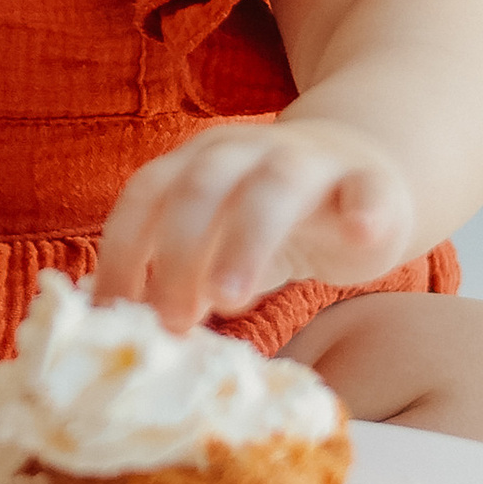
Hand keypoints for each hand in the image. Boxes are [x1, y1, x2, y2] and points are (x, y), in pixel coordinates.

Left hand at [93, 121, 418, 332]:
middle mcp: (247, 152)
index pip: (147, 195)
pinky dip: (363, 208)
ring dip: (246, 241)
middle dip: (178, 254)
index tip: (112, 313)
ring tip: (231, 300)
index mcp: (198, 163)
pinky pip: (367, 187)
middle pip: (202, 187)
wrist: (361, 168)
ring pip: (275, 187)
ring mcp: (310, 161)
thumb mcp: (218, 241)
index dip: (124, 252)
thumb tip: (125, 331)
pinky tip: (361, 233)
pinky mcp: (370, 180)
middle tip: (175, 320)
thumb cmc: (270, 220)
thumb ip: (180, 274)